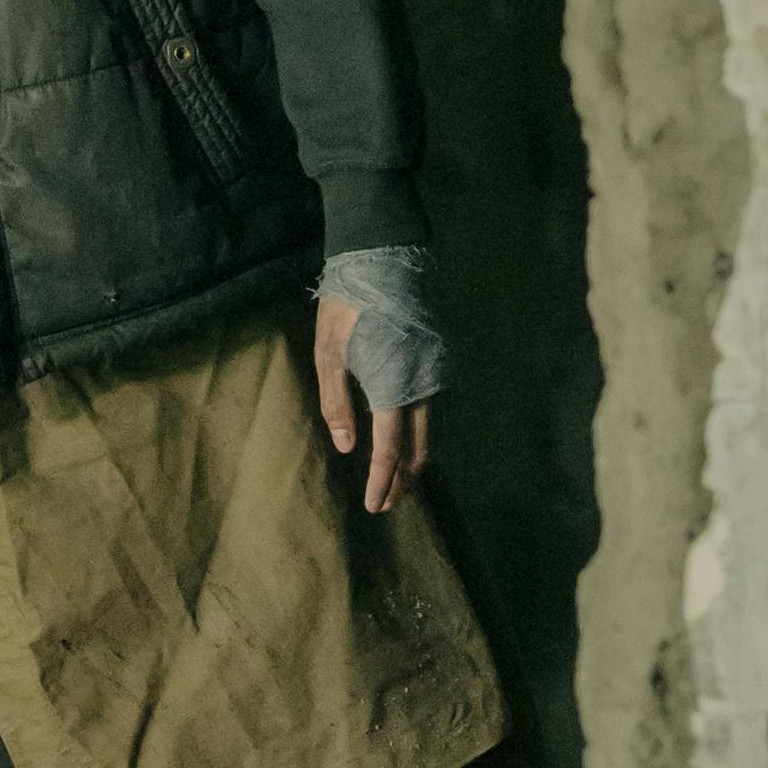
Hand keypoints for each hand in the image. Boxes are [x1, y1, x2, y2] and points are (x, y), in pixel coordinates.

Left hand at [315, 295, 433, 515]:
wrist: (385, 260)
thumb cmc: (347, 307)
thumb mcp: (328, 355)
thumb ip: (337, 404)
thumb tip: (348, 448)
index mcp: (394, 386)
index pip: (391, 449)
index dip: (383, 481)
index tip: (375, 507)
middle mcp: (424, 385)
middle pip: (419, 447)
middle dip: (403, 479)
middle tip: (387, 503)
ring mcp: (436, 372)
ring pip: (429, 429)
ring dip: (414, 458)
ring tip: (396, 481)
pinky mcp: (439, 360)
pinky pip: (432, 408)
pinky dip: (420, 432)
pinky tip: (405, 441)